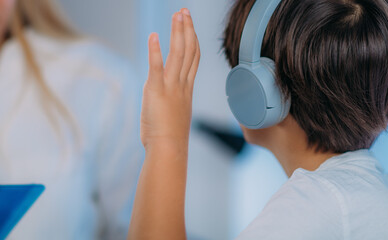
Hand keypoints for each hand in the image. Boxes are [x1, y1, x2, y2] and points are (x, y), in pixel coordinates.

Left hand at [140, 9, 199, 149]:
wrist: (169, 148)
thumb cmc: (170, 135)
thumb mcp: (175, 112)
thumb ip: (173, 99)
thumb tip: (169, 97)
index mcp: (186, 88)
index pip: (193, 58)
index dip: (192, 39)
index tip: (189, 25)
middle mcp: (182, 84)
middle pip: (189, 50)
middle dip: (187, 29)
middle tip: (185, 11)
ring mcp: (171, 87)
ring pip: (178, 54)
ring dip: (178, 32)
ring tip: (178, 15)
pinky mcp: (156, 91)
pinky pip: (157, 67)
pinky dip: (156, 51)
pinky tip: (154, 35)